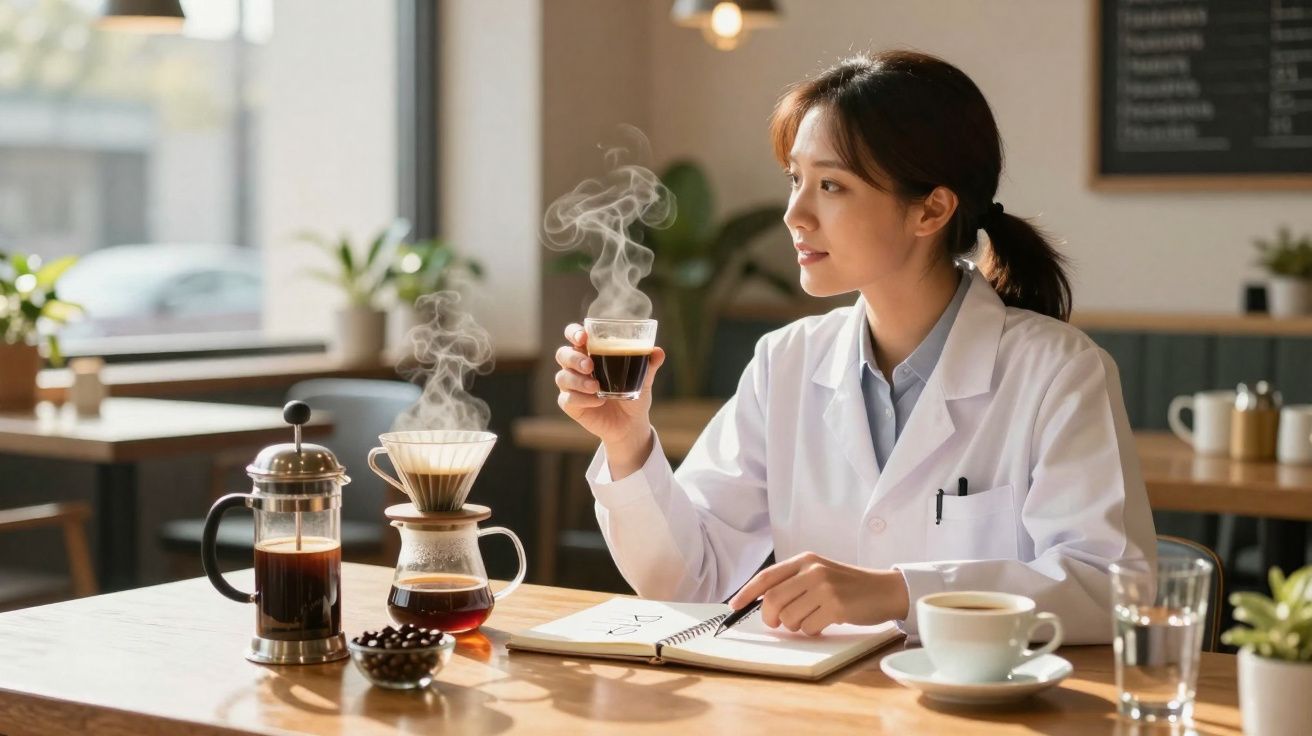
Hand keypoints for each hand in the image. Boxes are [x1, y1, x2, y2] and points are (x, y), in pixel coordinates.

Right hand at [554, 322, 665, 462]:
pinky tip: (597, 401)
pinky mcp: (571, 405)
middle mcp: (577, 366)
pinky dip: (581, 399)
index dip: (574, 333)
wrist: (631, 423)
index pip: (574, 335)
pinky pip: (567, 399)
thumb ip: (649, 365)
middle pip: (562, 354)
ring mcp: (571, 386)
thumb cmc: (633, 393)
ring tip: (596, 387)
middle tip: (590, 365)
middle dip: (574, 358)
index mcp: (591, 352)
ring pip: (562, 377)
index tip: (583, 337)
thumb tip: (658, 352)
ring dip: (578, 380)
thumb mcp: (644, 379)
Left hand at [728, 552, 909, 636]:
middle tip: (777, 624)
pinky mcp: (836, 606)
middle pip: (773, 600)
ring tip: (811, 619)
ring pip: (789, 617)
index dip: (747, 592)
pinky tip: (824, 623)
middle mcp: (812, 570)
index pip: (767, 576)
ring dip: (795, 626)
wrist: (884, 589)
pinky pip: (808, 627)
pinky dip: (812, 630)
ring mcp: (824, 587)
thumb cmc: (848, 585)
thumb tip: (763, 604)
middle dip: (770, 618)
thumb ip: (793, 583)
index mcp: (805, 560)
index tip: (734, 605)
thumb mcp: (819, 573)